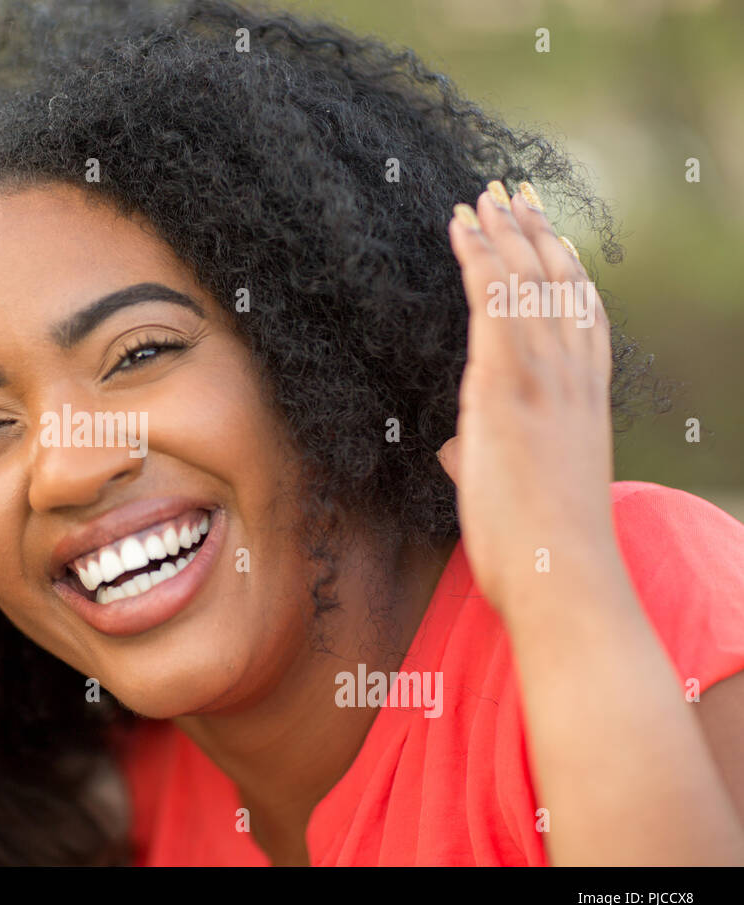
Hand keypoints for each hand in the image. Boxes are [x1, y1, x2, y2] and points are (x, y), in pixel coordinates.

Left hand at [439, 181, 621, 618]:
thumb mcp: (513, 490)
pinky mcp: (506, 386)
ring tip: (486, 196)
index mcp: (583, 401)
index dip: (564, 269)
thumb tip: (456, 451)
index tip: (548, 234)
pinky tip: (464, 227)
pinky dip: (479, 258)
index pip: (581, 316)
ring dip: (505, 232)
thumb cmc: (539, 550)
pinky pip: (494, 302)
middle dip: (535, 234)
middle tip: (513, 193)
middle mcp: (572, 380)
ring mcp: (543, 379)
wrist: (560, 576)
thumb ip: (486, 457)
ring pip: (527, 283)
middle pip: (558, 286)